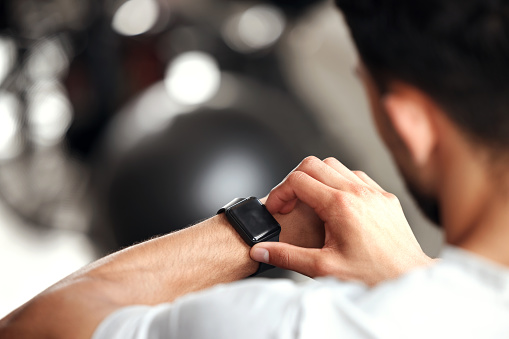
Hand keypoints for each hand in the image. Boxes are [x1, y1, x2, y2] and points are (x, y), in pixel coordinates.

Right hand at [250, 156, 432, 285]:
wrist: (409, 280)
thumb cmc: (372, 276)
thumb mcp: (323, 269)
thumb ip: (287, 256)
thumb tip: (260, 250)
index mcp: (340, 206)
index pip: (298, 180)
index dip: (280, 192)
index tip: (277, 209)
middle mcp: (358, 192)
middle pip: (313, 164)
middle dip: (294, 180)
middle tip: (290, 203)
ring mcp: (374, 192)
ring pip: (335, 165)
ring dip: (317, 178)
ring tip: (310, 202)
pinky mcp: (385, 197)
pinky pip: (356, 175)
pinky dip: (339, 182)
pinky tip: (336, 204)